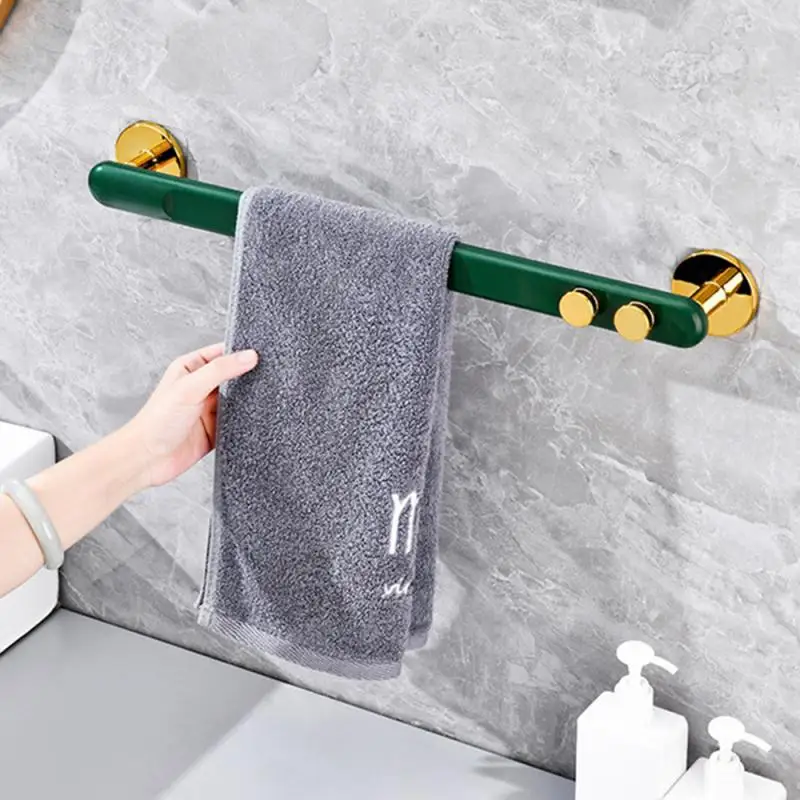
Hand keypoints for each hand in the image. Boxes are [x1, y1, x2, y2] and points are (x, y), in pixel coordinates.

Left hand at [125, 343, 258, 487]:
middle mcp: (200, 387)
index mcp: (190, 368)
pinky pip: (237, 422)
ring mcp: (208, 409)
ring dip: (247, 401)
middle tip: (267, 375)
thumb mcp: (190, 387)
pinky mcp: (215, 430)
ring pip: (237, 400)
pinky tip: (253, 419)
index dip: (239, 352)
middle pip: (232, 376)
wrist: (148, 459)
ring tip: (263, 397)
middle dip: (247, 377)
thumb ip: (220, 370)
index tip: (259, 353)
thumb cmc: (157, 421)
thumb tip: (248, 356)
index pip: (220, 353)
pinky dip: (244, 421)